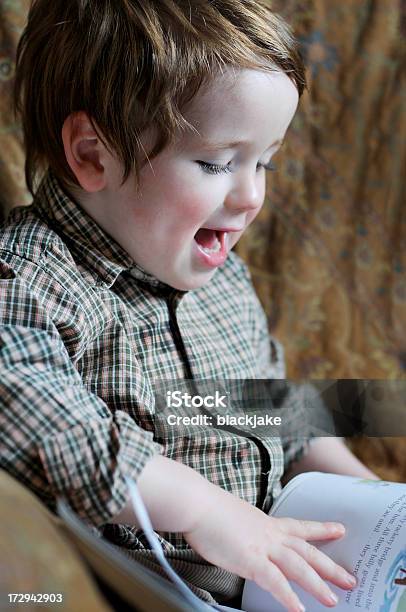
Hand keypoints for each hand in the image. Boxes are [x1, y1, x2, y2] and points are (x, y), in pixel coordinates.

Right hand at [184, 486, 355, 611]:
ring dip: (317, 584)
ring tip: (333, 600)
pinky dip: (288, 596)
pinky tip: (299, 610)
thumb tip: (246, 541)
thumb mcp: (236, 519)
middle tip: (351, 578)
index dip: (321, 529)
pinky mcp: (250, 559)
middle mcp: (269, 533)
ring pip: (298, 566)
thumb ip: (247, 532)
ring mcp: (261, 546)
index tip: (340, 529)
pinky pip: (274, 581)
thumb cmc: (208, 510)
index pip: (300, 526)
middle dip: (330, 566)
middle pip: (306, 550)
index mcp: (266, 523)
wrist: (197, 503)